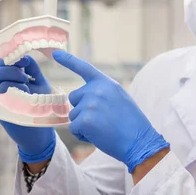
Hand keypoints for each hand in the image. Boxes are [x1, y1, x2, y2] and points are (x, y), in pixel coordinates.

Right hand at [0, 56, 54, 162]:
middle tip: (24, 73)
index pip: (1, 64)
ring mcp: (1, 100)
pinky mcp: (2, 111)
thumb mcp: (39, 85)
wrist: (40, 133)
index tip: (25, 60)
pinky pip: (1, 96)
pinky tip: (25, 93)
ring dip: (12, 77)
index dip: (11, 58)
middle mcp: (2, 89)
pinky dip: (13, 90)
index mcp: (10, 80)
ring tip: (26, 82)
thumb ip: (33, 70)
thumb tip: (27, 56)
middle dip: (10, 67)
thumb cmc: (40, 107)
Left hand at [53, 50, 169, 172]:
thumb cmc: (131, 123)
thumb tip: (82, 98)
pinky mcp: (84, 120)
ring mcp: (89, 104)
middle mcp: (96, 90)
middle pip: (74, 98)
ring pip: (73, 114)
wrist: (139, 141)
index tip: (56, 53)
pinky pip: (74, 128)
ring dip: (83, 124)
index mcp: (106, 83)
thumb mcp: (120, 98)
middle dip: (82, 109)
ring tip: (103, 128)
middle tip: (101, 119)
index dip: (68, 60)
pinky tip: (98, 136)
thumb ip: (102, 93)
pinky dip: (82, 135)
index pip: (84, 68)